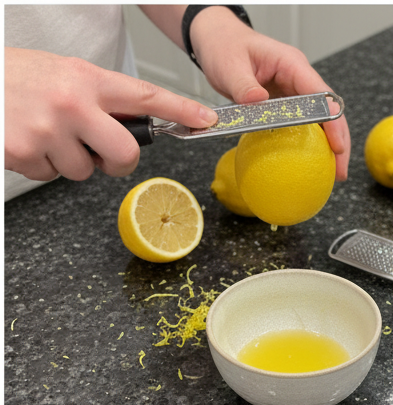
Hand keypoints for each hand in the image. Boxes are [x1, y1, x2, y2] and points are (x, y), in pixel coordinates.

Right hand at [4, 48, 216, 181]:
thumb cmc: (17, 78)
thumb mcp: (63, 74)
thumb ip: (99, 98)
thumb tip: (134, 125)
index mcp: (85, 79)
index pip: (144, 96)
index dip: (180, 110)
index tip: (205, 119)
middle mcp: (72, 103)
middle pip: (126, 153)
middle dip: (117, 161)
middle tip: (98, 151)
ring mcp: (49, 129)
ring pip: (86, 171)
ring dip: (69, 160)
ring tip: (44, 131)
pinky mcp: (26, 152)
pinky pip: (52, 176)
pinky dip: (41, 164)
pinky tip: (25, 139)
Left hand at [188, 8, 350, 179]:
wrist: (218, 40)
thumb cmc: (225, 46)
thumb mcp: (229, 65)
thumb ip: (243, 85)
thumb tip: (258, 101)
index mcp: (291, 64)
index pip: (321, 94)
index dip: (333, 121)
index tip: (338, 146)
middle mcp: (299, 77)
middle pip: (330, 111)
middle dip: (339, 140)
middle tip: (340, 171)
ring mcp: (296, 90)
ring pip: (322, 120)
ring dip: (330, 146)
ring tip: (333, 174)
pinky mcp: (288, 102)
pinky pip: (306, 124)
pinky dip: (312, 144)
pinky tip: (313, 162)